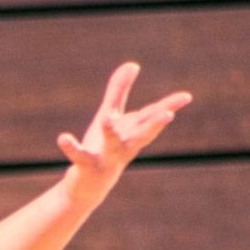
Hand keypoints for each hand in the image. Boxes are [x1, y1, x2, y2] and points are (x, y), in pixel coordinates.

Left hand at [57, 62, 191, 206]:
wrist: (89, 186)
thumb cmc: (104, 147)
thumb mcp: (111, 116)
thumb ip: (119, 91)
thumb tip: (133, 64)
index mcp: (132, 132)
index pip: (152, 117)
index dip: (169, 106)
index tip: (187, 97)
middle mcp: (124, 146)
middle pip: (142, 134)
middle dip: (154, 125)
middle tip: (169, 115)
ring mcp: (107, 157)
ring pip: (112, 145)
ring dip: (110, 132)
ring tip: (105, 118)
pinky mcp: (87, 166)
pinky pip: (78, 156)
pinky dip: (71, 147)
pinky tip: (63, 137)